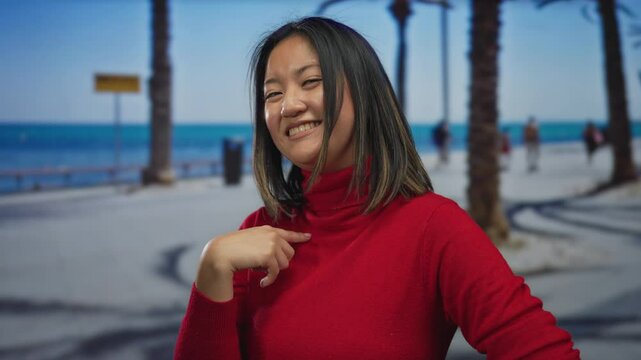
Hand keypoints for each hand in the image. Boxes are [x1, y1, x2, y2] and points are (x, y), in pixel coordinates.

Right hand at [196, 225, 310, 300]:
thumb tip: (275, 255)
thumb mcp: (251, 239)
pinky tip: (262, 283)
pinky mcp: (269, 256)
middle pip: (290, 253)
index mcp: (268, 230)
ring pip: (285, 264)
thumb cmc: (232, 248)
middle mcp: (273, 235)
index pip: (289, 233)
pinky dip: (269, 280)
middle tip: (265, 267)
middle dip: (280, 263)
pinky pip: (276, 272)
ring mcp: (272, 244)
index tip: (309, 236)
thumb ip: (264, 242)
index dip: (300, 236)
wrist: (222, 253)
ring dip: (273, 271)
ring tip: (260, 272)